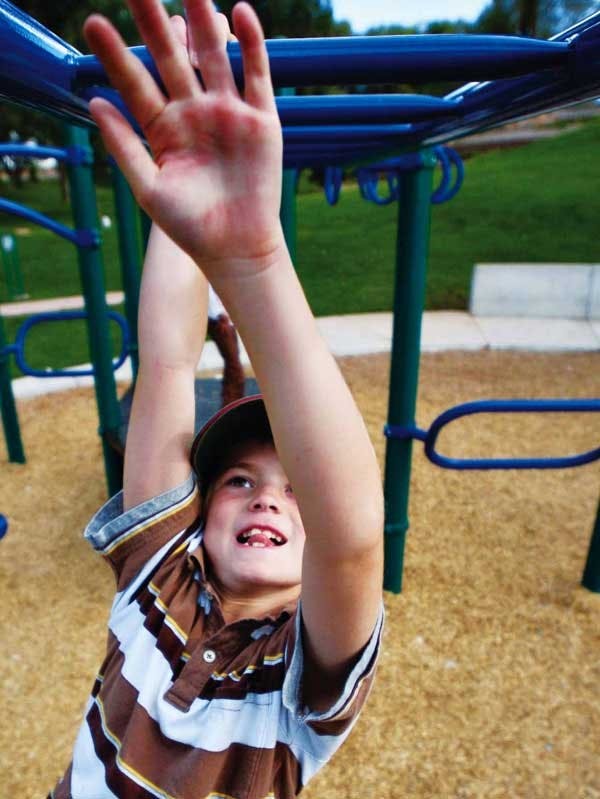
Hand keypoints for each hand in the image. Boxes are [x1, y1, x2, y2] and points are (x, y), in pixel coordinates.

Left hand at [84, 0, 283, 277]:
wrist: (235, 247)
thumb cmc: (189, 225)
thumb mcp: (148, 187)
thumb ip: (124, 145)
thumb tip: (94, 102)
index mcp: (164, 129)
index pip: (136, 83)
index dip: (116, 56)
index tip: (94, 24)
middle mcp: (194, 114)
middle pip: (172, 58)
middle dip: (155, 23)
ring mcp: (229, 113)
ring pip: (213, 56)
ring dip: (202, 21)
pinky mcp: (262, 120)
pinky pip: (257, 74)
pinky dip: (251, 44)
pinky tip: (239, 12)